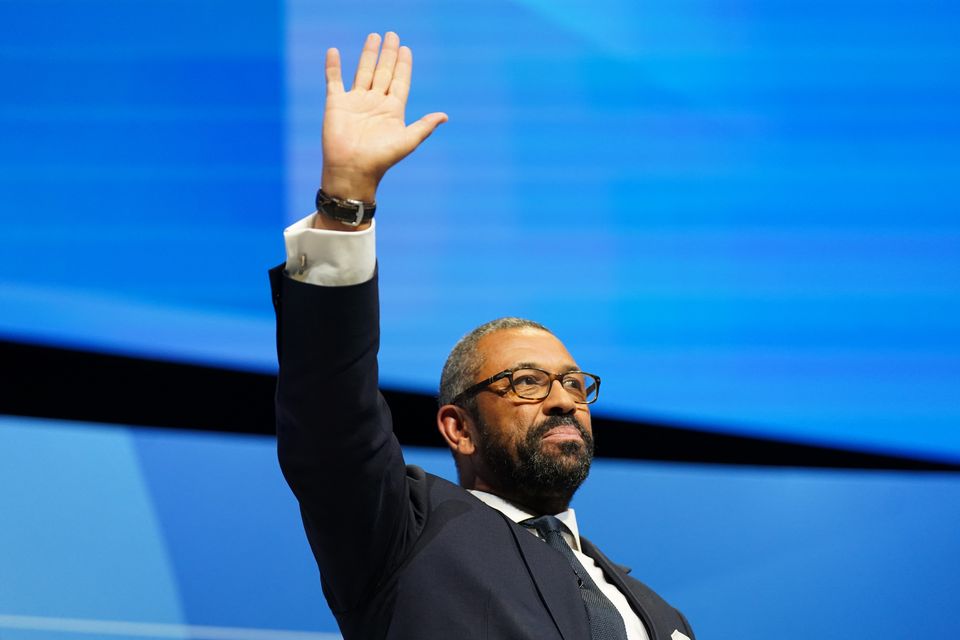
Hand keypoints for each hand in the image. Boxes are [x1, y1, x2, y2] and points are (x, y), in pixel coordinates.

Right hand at [321, 32, 447, 204]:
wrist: (352, 170)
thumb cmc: (381, 159)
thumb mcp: (407, 141)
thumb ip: (424, 126)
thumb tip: (445, 116)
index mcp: (392, 110)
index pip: (400, 81)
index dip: (403, 65)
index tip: (406, 49)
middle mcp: (375, 103)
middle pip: (383, 72)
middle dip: (388, 54)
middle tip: (392, 35)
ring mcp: (355, 102)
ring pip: (363, 71)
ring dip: (368, 54)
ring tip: (374, 37)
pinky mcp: (336, 103)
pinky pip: (334, 80)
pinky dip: (333, 66)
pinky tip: (334, 52)